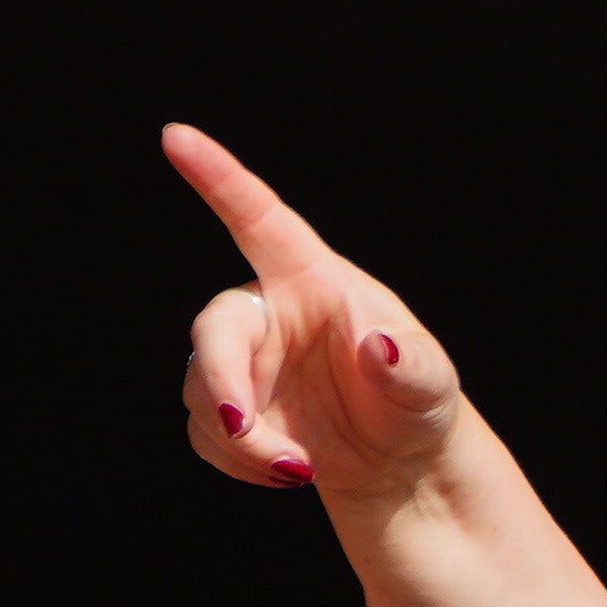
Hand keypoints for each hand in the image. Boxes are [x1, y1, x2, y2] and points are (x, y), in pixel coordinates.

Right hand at [169, 125, 467, 512]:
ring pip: (202, 388)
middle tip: (244, 427)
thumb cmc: (414, 401)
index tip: (177, 136)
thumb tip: (382, 348)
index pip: (259, 219)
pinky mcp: (230, 411)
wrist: (399, 464)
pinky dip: (238, 461)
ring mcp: (244, 362)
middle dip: (221, 380)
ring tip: (299, 467)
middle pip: (214, 327)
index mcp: (311, 279)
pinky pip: (205, 434)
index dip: (218, 178)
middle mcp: (268, 313)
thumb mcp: (430, 384)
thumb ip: (411, 366)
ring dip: (242, 439)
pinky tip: (285, 469)